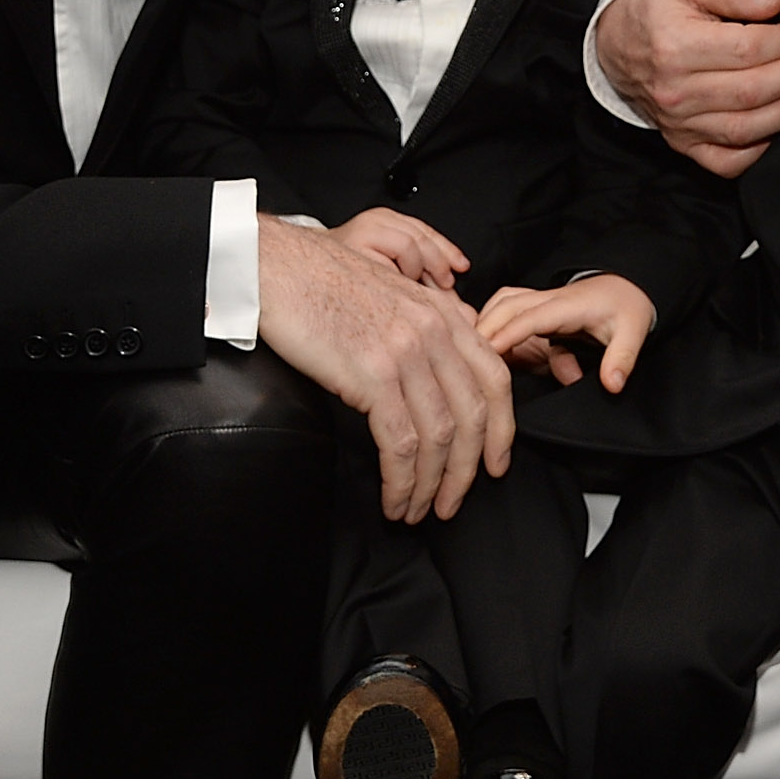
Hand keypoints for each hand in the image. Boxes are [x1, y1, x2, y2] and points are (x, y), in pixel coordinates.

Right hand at [254, 213, 512, 524]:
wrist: (278, 267)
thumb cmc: (324, 283)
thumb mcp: (392, 295)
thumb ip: (426, 327)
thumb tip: (445, 369)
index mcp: (443, 314)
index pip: (494, 378)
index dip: (501, 429)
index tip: (495, 464)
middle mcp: (434, 331)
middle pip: (472, 415)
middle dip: (466, 471)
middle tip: (452, 503)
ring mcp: (405, 352)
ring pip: (439, 436)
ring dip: (430, 485)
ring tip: (418, 511)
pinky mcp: (372, 374)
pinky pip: (400, 443)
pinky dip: (401, 481)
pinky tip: (394, 499)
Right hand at [476, 274, 657, 391]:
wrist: (628, 288)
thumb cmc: (628, 309)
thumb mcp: (634, 333)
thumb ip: (622, 358)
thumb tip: (611, 384)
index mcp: (568, 305)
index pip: (531, 317)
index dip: (507, 334)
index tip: (487, 352)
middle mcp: (549, 298)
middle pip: (507, 305)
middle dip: (484, 328)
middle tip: (466, 358)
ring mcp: (540, 300)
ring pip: (501, 302)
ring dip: (484, 321)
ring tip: (468, 351)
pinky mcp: (536, 308)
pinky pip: (505, 307)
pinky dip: (489, 319)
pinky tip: (479, 343)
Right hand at [595, 0, 779, 176]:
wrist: (616, 43)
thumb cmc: (657, 10)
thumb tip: (773, 1)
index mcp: (676, 46)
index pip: (749, 49)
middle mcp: (675, 91)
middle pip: (752, 90)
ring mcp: (679, 123)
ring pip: (745, 128)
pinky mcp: (683, 143)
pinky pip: (727, 161)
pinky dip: (756, 151)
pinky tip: (772, 125)